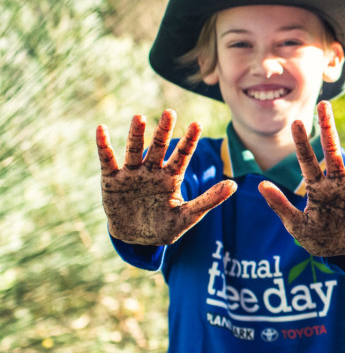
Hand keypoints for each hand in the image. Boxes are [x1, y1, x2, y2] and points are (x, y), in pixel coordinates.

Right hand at [96, 110, 235, 244]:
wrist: (136, 239)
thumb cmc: (165, 225)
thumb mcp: (188, 215)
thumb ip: (209, 200)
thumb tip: (234, 185)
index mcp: (172, 177)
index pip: (183, 155)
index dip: (189, 140)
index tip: (198, 124)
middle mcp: (152, 171)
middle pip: (159, 147)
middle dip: (164, 131)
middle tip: (170, 112)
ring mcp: (132, 174)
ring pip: (135, 150)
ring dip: (136, 135)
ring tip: (139, 117)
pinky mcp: (112, 180)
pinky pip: (108, 160)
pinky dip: (104, 146)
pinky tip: (101, 130)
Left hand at [259, 100, 344, 256]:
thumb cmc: (318, 238)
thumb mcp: (297, 226)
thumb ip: (280, 206)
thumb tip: (261, 185)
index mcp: (317, 187)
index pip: (307, 161)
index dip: (302, 143)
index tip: (295, 123)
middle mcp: (337, 181)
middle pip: (332, 151)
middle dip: (328, 128)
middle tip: (324, 104)